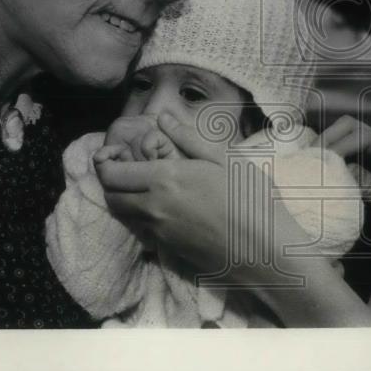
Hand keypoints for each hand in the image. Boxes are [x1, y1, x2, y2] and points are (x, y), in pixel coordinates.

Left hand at [96, 154, 314, 284]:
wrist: (265, 252)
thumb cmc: (251, 199)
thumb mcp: (226, 159)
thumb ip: (189, 138)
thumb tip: (163, 118)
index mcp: (165, 179)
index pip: (112, 173)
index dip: (105, 160)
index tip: (117, 150)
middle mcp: (153, 207)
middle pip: (110, 195)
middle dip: (110, 178)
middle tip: (128, 164)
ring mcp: (159, 232)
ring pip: (122, 214)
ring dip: (122, 197)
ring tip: (143, 182)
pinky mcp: (168, 249)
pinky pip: (139, 228)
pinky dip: (138, 214)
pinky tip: (161, 204)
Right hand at [318, 115, 370, 324]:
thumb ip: (368, 186)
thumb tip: (340, 167)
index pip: (364, 136)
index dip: (340, 144)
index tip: (321, 160)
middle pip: (352, 128)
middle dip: (329, 139)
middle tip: (309, 158)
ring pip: (347, 139)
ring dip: (328, 148)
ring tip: (309, 164)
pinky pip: (348, 156)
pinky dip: (333, 160)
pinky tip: (319, 170)